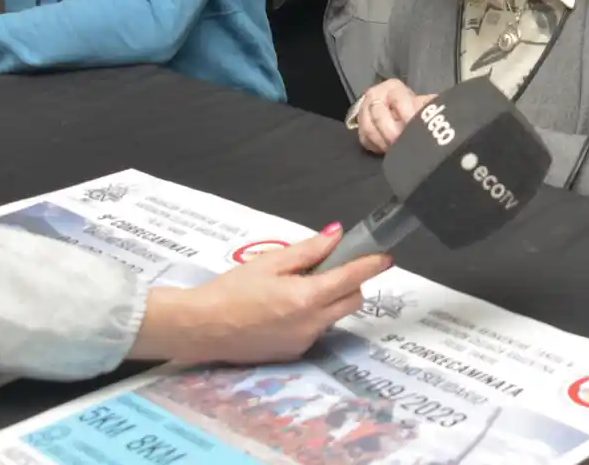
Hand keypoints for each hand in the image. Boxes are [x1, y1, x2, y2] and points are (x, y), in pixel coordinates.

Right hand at [130, 224, 391, 364]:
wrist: (202, 328)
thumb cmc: (232, 290)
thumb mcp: (270, 262)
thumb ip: (308, 250)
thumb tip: (337, 235)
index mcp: (307, 298)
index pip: (352, 278)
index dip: (371, 265)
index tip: (386, 256)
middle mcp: (312, 324)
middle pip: (351, 300)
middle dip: (350, 283)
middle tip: (330, 268)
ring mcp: (304, 342)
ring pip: (334, 316)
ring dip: (329, 300)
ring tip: (297, 288)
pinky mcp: (293, 354)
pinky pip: (316, 330)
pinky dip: (312, 316)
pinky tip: (284, 309)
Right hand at [352, 80, 434, 154]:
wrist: (394, 111)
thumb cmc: (412, 107)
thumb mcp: (422, 103)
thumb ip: (428, 107)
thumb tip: (438, 112)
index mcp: (393, 88)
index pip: (398, 99)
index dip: (408, 115)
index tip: (417, 129)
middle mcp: (374, 95)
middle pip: (379, 116)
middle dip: (394, 133)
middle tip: (406, 144)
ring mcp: (363, 110)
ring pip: (369, 129)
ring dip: (384, 142)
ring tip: (398, 149)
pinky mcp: (359, 127)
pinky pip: (365, 139)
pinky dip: (377, 146)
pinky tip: (387, 149)